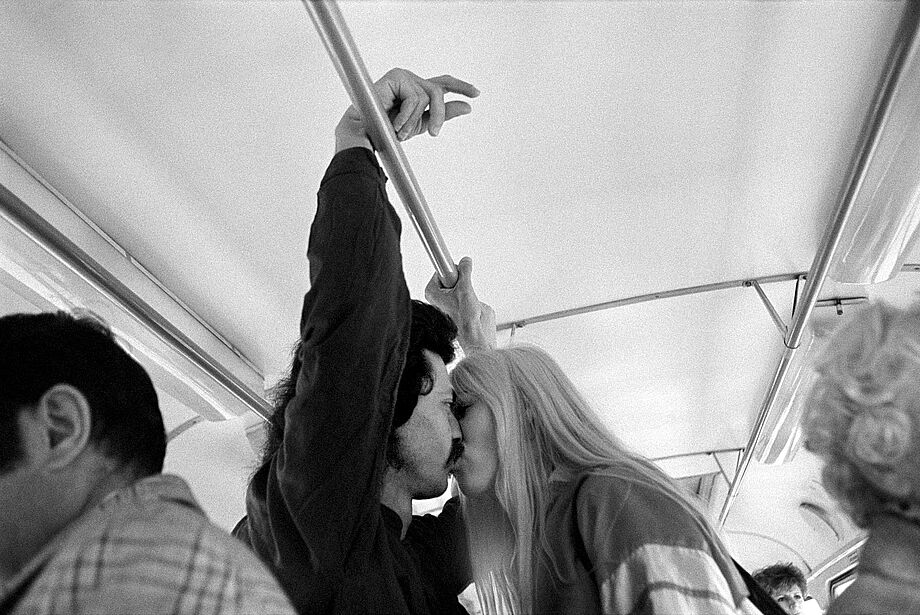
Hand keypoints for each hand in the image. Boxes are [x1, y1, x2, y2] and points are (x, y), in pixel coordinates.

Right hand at [336, 68, 478, 150]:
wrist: (365, 134)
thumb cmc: (386, 131)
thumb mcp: (421, 125)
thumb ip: (442, 115)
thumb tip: (467, 107)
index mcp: (416, 91)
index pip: (442, 84)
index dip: (460, 86)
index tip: (476, 93)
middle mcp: (411, 81)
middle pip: (438, 90)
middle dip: (439, 112)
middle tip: (434, 133)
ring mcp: (403, 77)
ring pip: (428, 96)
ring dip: (414, 120)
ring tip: (400, 130)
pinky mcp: (396, 77)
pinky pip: (415, 97)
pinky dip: (406, 115)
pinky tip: (395, 123)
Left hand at [425, 257, 495, 353]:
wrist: (473, 336)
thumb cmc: (464, 319)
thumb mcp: (465, 289)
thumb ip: (465, 272)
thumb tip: (465, 261)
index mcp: (431, 291)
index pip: (442, 269)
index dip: (454, 271)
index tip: (459, 274)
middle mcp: (435, 297)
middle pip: (451, 278)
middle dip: (461, 283)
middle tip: (464, 293)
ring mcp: (444, 303)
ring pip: (458, 287)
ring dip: (466, 291)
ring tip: (466, 302)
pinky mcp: (453, 308)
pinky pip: (462, 296)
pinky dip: (467, 298)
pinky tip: (468, 307)